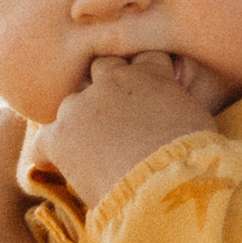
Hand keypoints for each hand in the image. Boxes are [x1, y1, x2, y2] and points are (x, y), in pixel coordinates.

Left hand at [29, 52, 226, 209]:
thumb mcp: (198, 120)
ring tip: (89, 149)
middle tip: (113, 118)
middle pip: (101, 68)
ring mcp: (82, 107)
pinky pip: (43, 142)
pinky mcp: (60, 137)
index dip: (144, 73)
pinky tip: (59, 168)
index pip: (144, 57)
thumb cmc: (194, 159)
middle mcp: (113, 81)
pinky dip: (50, 154)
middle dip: (106, 88)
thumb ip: (179, 104)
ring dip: (79, 121)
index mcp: (151, 73)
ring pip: (71, 104)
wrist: (165, 185)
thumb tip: (178, 111)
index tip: (145, 92)